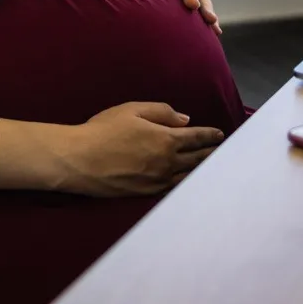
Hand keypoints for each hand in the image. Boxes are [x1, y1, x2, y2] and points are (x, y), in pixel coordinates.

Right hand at [65, 102, 224, 196]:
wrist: (78, 160)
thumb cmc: (103, 130)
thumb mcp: (133, 110)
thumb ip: (163, 112)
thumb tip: (185, 119)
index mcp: (166, 139)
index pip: (197, 137)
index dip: (211, 136)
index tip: (220, 135)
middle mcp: (167, 162)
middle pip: (198, 159)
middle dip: (212, 154)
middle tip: (223, 152)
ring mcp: (158, 180)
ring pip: (188, 176)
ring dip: (202, 171)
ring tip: (212, 168)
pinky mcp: (146, 193)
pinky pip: (173, 188)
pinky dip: (185, 183)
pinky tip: (188, 180)